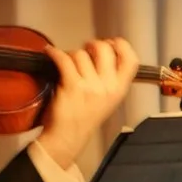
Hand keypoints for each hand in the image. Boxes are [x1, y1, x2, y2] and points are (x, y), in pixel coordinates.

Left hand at [39, 35, 136, 176]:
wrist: (68, 137)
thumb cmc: (85, 117)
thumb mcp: (108, 99)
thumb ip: (110, 77)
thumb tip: (104, 49)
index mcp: (119, 89)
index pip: (131, 60)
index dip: (121, 45)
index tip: (111, 43)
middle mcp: (108, 87)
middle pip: (104, 49)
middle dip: (91, 45)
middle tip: (85, 51)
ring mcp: (90, 87)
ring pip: (80, 54)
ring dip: (70, 55)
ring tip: (66, 64)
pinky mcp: (72, 87)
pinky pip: (63, 59)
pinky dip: (54, 53)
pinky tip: (51, 54)